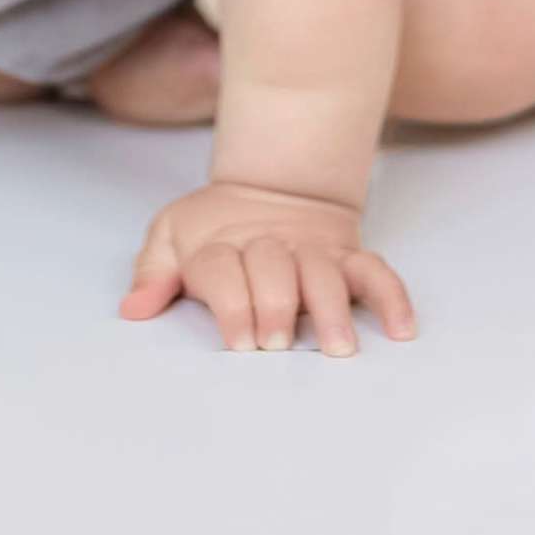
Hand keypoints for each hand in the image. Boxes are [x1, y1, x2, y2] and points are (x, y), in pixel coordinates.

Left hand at [120, 179, 414, 355]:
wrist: (273, 185)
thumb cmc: (214, 227)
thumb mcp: (172, 236)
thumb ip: (153, 272)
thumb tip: (133, 310)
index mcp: (221, 244)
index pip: (224, 270)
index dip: (232, 304)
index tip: (239, 342)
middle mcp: (270, 246)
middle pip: (275, 271)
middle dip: (277, 307)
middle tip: (277, 344)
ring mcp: (312, 250)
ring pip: (325, 274)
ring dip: (332, 309)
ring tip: (338, 348)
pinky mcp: (347, 254)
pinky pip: (375, 271)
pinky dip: (392, 297)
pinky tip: (401, 330)